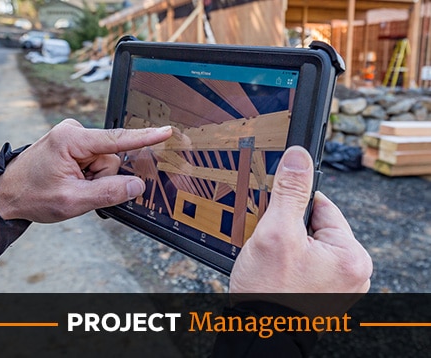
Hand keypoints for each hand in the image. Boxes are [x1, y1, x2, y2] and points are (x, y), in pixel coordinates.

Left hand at [0, 119, 171, 222]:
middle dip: (102, 178)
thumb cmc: (31, 195)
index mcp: (71, 140)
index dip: (144, 137)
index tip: (165, 131)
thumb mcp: (72, 201)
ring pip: (106, 162)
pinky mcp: (75, 145)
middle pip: (112, 158)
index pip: (117, 139)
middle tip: (80, 189)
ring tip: (73, 186)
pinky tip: (74, 181)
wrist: (6, 195)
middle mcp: (74, 133)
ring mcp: (74, 138)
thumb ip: (108, 193)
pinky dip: (90, 175)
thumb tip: (136, 185)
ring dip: (95, 179)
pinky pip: (97, 161)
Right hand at [230, 146, 371, 294]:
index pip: (323, 206)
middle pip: (315, 225)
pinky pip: (308, 260)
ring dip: (287, 243)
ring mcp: (339, 283)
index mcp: (351, 255)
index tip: (276, 216)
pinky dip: (290, 259)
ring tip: (272, 261)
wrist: (258, 335)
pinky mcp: (325, 290)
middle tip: (271, 245)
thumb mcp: (276, 233)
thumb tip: (299, 156)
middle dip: (289, 228)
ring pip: (308, 242)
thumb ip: (290, 192)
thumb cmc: (268, 294)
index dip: (293, 206)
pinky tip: (276, 270)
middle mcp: (353, 270)